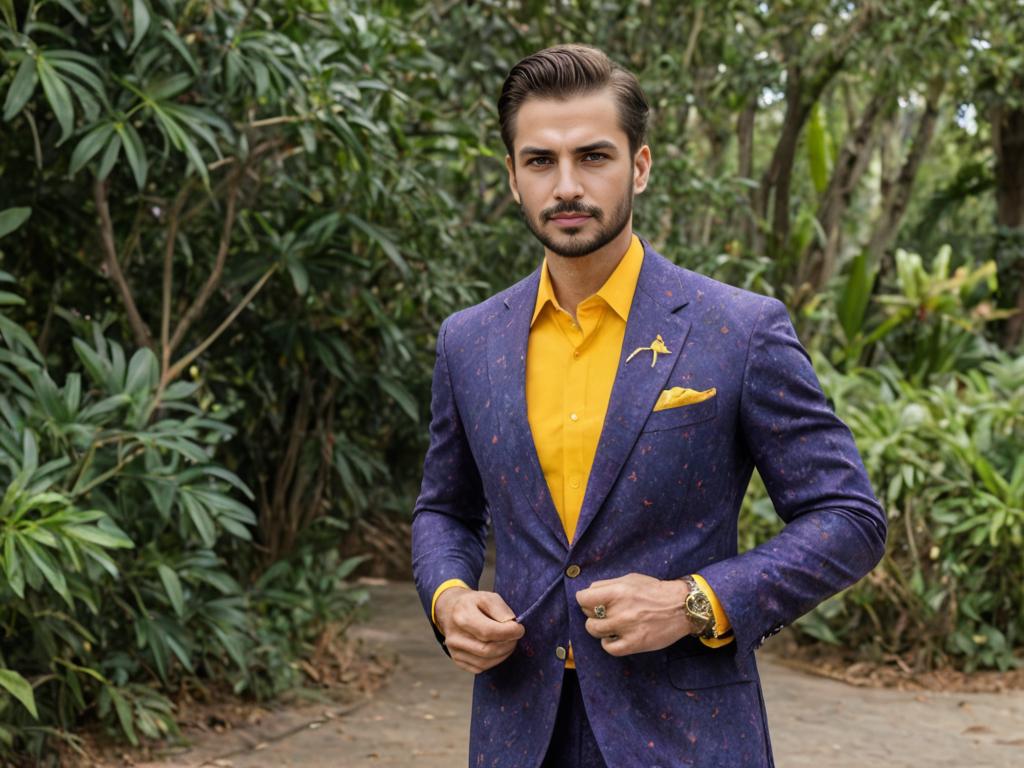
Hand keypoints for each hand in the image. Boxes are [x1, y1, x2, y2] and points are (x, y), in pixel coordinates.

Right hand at [434, 587, 524, 673]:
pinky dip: (494, 661)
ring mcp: (454, 651)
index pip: (488, 632)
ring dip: (503, 654)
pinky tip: (498, 649)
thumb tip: (511, 625)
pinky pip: (480, 668)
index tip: (519, 629)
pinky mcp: (457, 660)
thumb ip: (501, 609)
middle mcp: (454, 637)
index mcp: (462, 616)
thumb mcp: (487, 596)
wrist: (450, 609)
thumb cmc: (473, 603)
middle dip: (508, 645)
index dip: (508, 633)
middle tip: (516, 636)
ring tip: (508, 642)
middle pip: (487, 650)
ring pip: (485, 663)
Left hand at [575, 572, 693, 656]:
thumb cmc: (654, 591)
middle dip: (592, 613)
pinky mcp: (635, 643)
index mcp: (617, 591)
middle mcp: (620, 610)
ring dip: (598, 628)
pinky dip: (608, 644)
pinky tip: (613, 638)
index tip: (589, 601)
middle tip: (602, 613)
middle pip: (588, 615)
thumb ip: (607, 585)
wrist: (681, 607)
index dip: (584, 599)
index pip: (583, 598)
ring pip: (594, 631)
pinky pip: (609, 648)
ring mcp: (627, 628)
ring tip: (607, 625)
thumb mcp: (630, 579)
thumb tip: (588, 592)